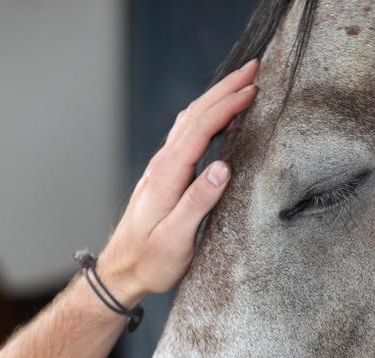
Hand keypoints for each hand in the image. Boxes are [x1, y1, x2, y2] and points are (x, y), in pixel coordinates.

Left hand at [97, 59, 258, 302]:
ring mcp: (161, 169)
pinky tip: (216, 116)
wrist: (121, 273)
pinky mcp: (164, 177)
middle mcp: (161, 166)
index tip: (253, 89)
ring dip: (214, 98)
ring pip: (188, 121)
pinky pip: (186, 135)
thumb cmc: (149, 262)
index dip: (227, 106)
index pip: (200, 129)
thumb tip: (222, 168)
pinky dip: (205, 116)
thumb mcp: (176, 240)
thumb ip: (198, 203)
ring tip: (240, 83)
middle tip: (253, 67)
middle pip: (193, 115)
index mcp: (167, 176)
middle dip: (224, 88)